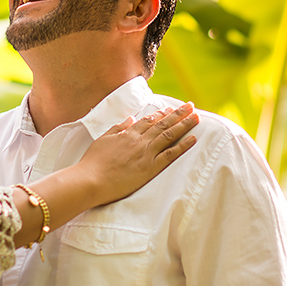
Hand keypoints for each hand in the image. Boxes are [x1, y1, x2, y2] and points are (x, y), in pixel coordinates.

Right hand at [80, 103, 199, 204]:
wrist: (90, 180)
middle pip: (163, 124)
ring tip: (196, 116)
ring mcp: (146, 153)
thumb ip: (118, 128)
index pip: (149, 120)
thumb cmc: (93, 162)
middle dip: (178, 114)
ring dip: (184, 124)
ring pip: (169, 135)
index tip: (171, 108)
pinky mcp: (150, 168)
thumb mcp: (103, 139)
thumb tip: (130, 118)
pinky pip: (170, 154)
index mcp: (128, 134)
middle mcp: (139, 140)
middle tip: (190, 106)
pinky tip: (193, 139)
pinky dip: (183, 145)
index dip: (162, 114)